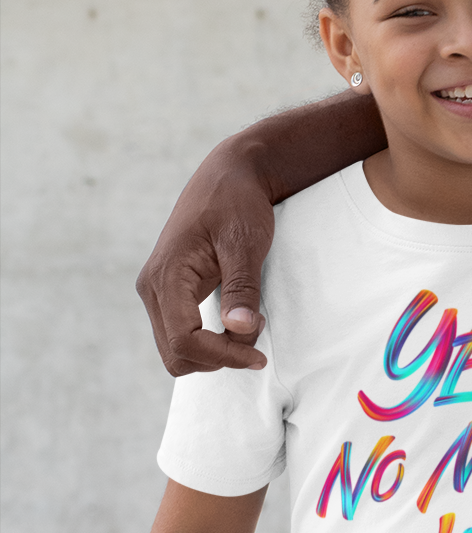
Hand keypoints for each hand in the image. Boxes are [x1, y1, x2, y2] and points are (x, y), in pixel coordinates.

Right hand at [136, 139, 274, 375]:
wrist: (229, 174)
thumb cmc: (238, 203)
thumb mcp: (246, 242)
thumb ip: (242, 286)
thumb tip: (239, 328)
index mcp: (166, 275)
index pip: (185, 341)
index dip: (222, 356)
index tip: (258, 357)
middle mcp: (152, 287)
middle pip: (175, 354)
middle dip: (218, 358)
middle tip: (257, 340)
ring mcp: (157, 291)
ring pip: (176, 350)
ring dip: (213, 352)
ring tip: (250, 324)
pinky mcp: (169, 292)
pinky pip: (181, 333)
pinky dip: (208, 341)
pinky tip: (237, 321)